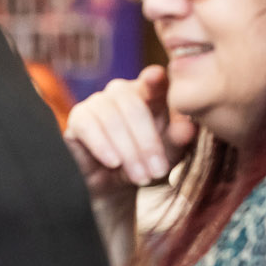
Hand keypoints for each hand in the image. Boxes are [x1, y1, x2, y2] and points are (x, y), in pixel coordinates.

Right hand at [64, 65, 197, 197]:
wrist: (115, 187)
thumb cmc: (147, 164)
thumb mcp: (169, 155)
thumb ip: (179, 140)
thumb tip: (188, 128)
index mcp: (150, 93)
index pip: (154, 80)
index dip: (154, 78)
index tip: (156, 77)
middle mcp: (122, 92)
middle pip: (133, 104)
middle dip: (147, 141)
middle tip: (157, 171)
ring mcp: (97, 102)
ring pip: (111, 117)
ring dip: (128, 150)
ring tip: (140, 177)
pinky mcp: (77, 119)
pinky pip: (87, 125)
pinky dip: (102, 145)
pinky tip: (113, 162)